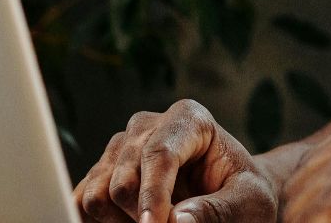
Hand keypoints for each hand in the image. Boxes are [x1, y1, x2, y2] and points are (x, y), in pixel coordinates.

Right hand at [73, 98, 276, 222]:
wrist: (232, 193)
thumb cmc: (245, 194)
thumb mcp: (249, 203)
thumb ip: (218, 211)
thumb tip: (176, 221)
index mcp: (188, 119)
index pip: (159, 156)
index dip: (153, 197)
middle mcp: (146, 126)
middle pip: (122, 181)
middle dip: (139, 217)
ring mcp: (120, 149)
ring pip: (96, 196)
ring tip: (154, 222)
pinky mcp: (102, 173)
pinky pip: (81, 204)